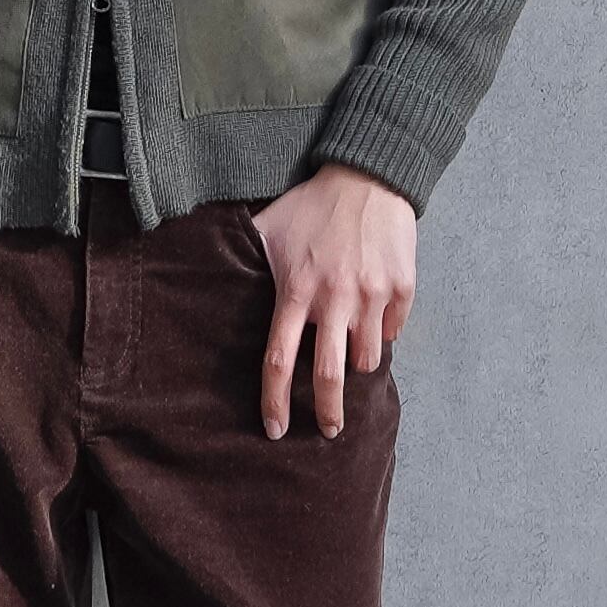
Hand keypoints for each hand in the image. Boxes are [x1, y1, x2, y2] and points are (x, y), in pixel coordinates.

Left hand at [253, 165, 415, 439]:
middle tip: (329, 430)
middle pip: (330, 375)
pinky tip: (372, 323)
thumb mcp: (268, 228)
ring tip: (350, 362)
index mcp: (296, 291)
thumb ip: (244, 258)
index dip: (275, 401)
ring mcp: (371, 295)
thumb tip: (204, 272)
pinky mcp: (401, 288)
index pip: (279, 360)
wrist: (369, 175)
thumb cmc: (313, 203)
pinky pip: (393, 330)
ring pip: (367, 359)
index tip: (276, 429)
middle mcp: (334, 299)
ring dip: (357, 367)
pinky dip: (382, 334)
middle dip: (329, 412)